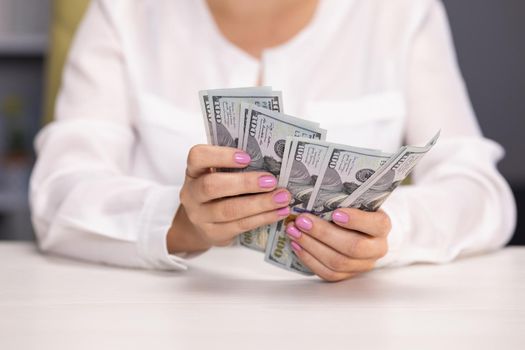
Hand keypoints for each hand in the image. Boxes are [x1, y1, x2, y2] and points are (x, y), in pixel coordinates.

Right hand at [167, 145, 290, 252]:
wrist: (199, 225)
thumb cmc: (216, 193)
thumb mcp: (217, 175)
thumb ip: (234, 167)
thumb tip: (271, 162)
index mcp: (194, 171)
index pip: (198, 157)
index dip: (221, 155)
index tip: (246, 157)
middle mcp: (192, 193)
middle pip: (212, 186)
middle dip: (245, 183)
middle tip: (271, 181)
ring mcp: (200, 216)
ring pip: (229, 210)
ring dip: (260, 203)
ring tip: (282, 198)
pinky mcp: (213, 234)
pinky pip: (240, 225)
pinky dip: (263, 218)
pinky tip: (278, 212)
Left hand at [285, 208, 390, 281]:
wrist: (358, 230)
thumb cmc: (354, 210)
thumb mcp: (355, 201)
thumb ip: (343, 200)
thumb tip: (314, 196)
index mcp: (382, 225)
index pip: (376, 225)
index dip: (356, 220)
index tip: (335, 213)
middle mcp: (377, 248)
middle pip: (352, 247)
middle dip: (323, 233)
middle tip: (302, 220)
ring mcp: (362, 265)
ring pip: (337, 262)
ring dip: (311, 246)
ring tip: (293, 231)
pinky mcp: (347, 275)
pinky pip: (328, 273)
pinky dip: (309, 259)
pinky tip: (296, 245)